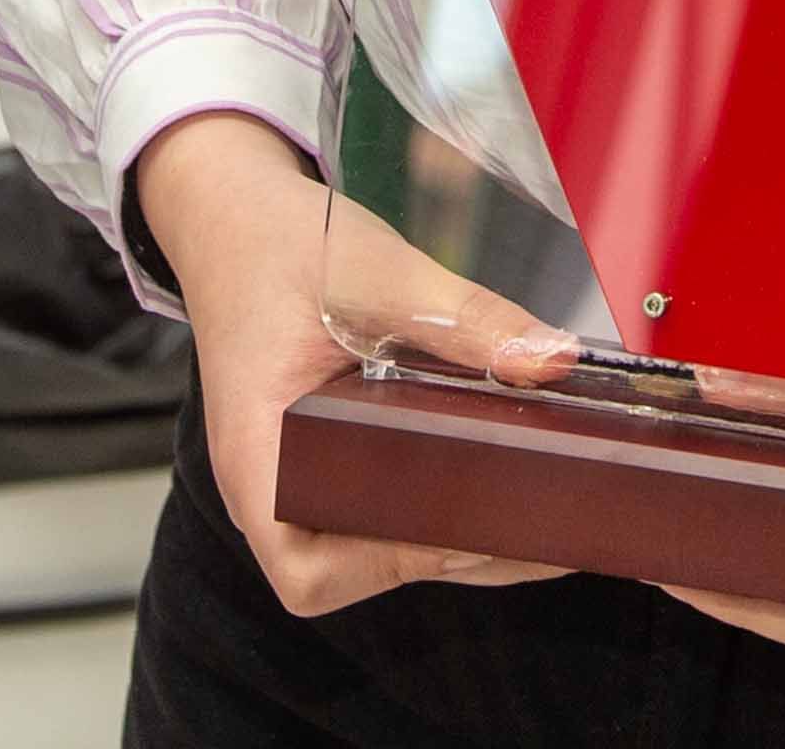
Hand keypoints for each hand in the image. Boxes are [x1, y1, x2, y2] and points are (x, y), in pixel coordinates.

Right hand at [135, 112, 581, 616]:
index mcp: (257, 452)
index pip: (308, 570)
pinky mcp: (322, 453)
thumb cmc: (279, 244)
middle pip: (350, 568)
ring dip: (447, 540)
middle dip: (445, 558)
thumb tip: (550, 361)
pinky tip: (497, 482)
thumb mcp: (377, 271)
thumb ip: (464, 317)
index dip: (388, 566)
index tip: (462, 534)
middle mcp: (269, 481)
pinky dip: (432, 504)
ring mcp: (292, 473)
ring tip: (536, 522)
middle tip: (538, 535)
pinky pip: (373, 503)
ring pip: (368, 543)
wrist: (234, 213)